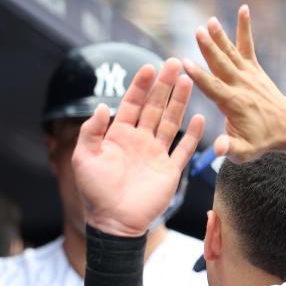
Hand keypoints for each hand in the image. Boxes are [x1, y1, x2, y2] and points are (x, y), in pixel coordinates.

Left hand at [72, 59, 203, 236]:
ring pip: (170, 122)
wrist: (112, 222)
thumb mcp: (84, 158)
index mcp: (118, 136)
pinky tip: (200, 118)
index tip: (148, 67)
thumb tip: (102, 105)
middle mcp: (139, 141)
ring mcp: (156, 154)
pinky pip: (183, 150)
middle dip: (164, 85)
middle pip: (154, 107)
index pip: (132, 104)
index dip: (140, 86)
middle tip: (175, 63)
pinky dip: (193, 136)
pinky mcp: (169, 171)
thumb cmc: (95, 191)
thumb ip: (91, 131)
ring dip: (179, 102)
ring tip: (189, 80)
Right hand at [182, 5, 285, 161]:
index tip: (186, 63)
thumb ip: (230, 148)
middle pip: (222, 64)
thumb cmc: (261, 140)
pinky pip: (247, 45)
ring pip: (231, 53)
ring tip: (210, 22)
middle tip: (197, 32)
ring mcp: (248, 74)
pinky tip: (243, 9)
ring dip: (220, 36)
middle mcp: (241, 85)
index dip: (199, 75)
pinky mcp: (253, 68)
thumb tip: (217, 149)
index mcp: (234, 104)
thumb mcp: (245, 152)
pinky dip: (244, 28)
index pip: (213, 87)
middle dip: (209, 48)